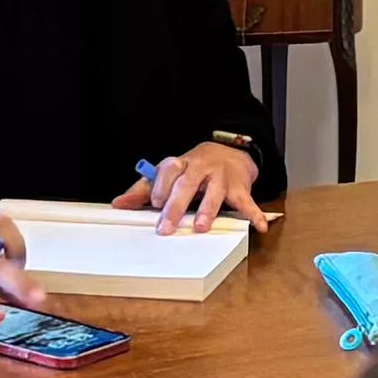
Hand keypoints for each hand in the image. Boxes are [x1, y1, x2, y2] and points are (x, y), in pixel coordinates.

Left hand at [142, 137, 270, 231]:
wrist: (230, 151)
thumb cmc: (194, 168)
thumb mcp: (169, 173)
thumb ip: (145, 189)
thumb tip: (119, 204)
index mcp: (181, 163)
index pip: (169, 171)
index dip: (162, 186)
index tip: (155, 203)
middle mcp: (201, 167)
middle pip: (188, 185)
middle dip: (176, 206)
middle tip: (167, 226)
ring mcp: (221, 177)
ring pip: (215, 193)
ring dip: (208, 209)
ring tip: (200, 226)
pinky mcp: (240, 187)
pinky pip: (247, 201)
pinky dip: (254, 214)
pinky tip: (258, 226)